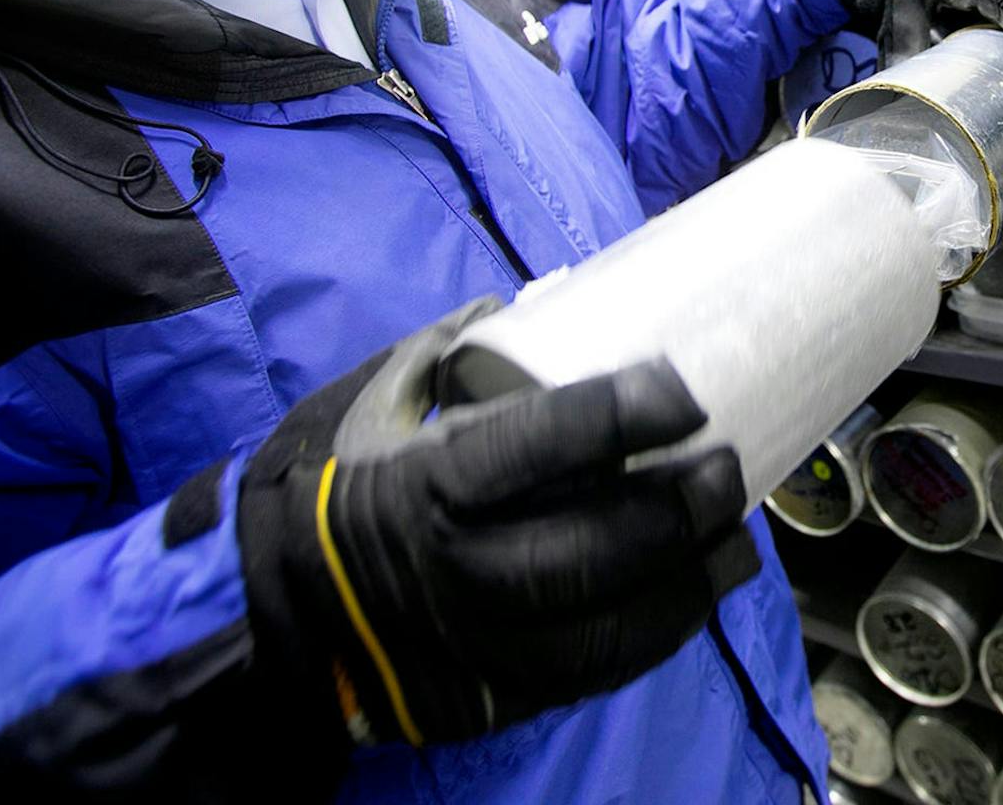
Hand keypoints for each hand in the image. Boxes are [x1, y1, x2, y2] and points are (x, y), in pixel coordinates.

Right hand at [234, 297, 757, 745]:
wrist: (267, 611)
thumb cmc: (322, 489)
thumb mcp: (369, 403)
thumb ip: (444, 354)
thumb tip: (517, 306)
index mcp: (425, 485)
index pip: (543, 445)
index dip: (625, 415)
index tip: (683, 391)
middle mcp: (455, 571)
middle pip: (591, 547)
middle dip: (674, 510)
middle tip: (725, 468)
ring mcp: (475, 645)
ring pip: (604, 624)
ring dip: (686, 583)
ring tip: (736, 541)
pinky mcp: (490, 696)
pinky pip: (590, 673)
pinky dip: (655, 636)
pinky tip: (695, 597)